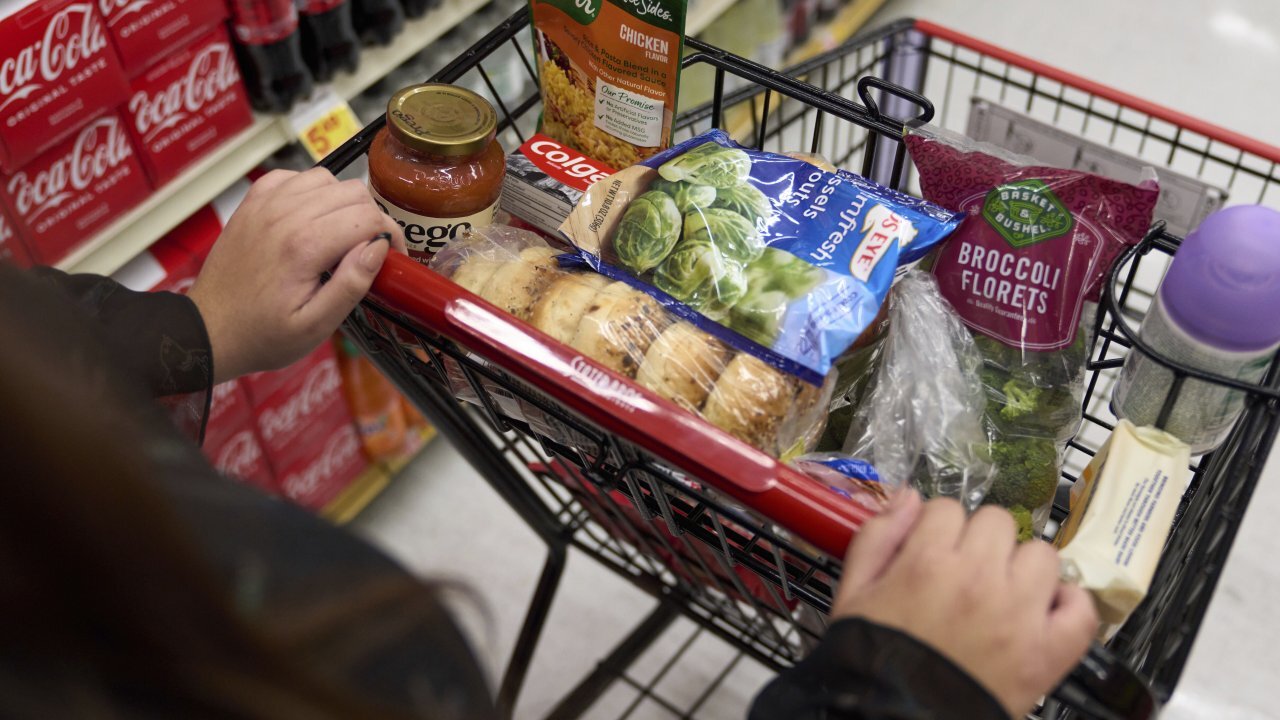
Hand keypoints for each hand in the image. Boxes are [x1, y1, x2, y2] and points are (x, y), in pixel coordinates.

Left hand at [189, 169, 406, 381]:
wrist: (210, 329)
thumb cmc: (264, 334)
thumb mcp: (316, 326)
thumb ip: (351, 284)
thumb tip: (379, 247)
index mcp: (304, 246)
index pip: (369, 217)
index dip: (391, 234)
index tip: (392, 256)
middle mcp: (285, 215)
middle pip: (352, 192)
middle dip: (371, 218)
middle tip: (369, 249)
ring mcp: (265, 204)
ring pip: (326, 178)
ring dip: (343, 202)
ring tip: (341, 234)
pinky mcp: (253, 202)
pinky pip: (294, 177)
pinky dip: (311, 191)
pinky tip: (311, 218)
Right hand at [832, 493, 1097, 717]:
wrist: (895, 719)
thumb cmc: (872, 657)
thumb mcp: (853, 592)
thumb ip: (877, 537)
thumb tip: (909, 497)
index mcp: (927, 562)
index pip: (946, 508)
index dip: (936, 528)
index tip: (931, 550)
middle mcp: (978, 579)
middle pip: (997, 521)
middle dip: (979, 540)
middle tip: (964, 571)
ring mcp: (1019, 615)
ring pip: (1041, 554)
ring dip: (1022, 566)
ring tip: (1002, 592)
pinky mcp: (1048, 652)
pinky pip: (1080, 608)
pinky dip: (1067, 604)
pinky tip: (1042, 611)